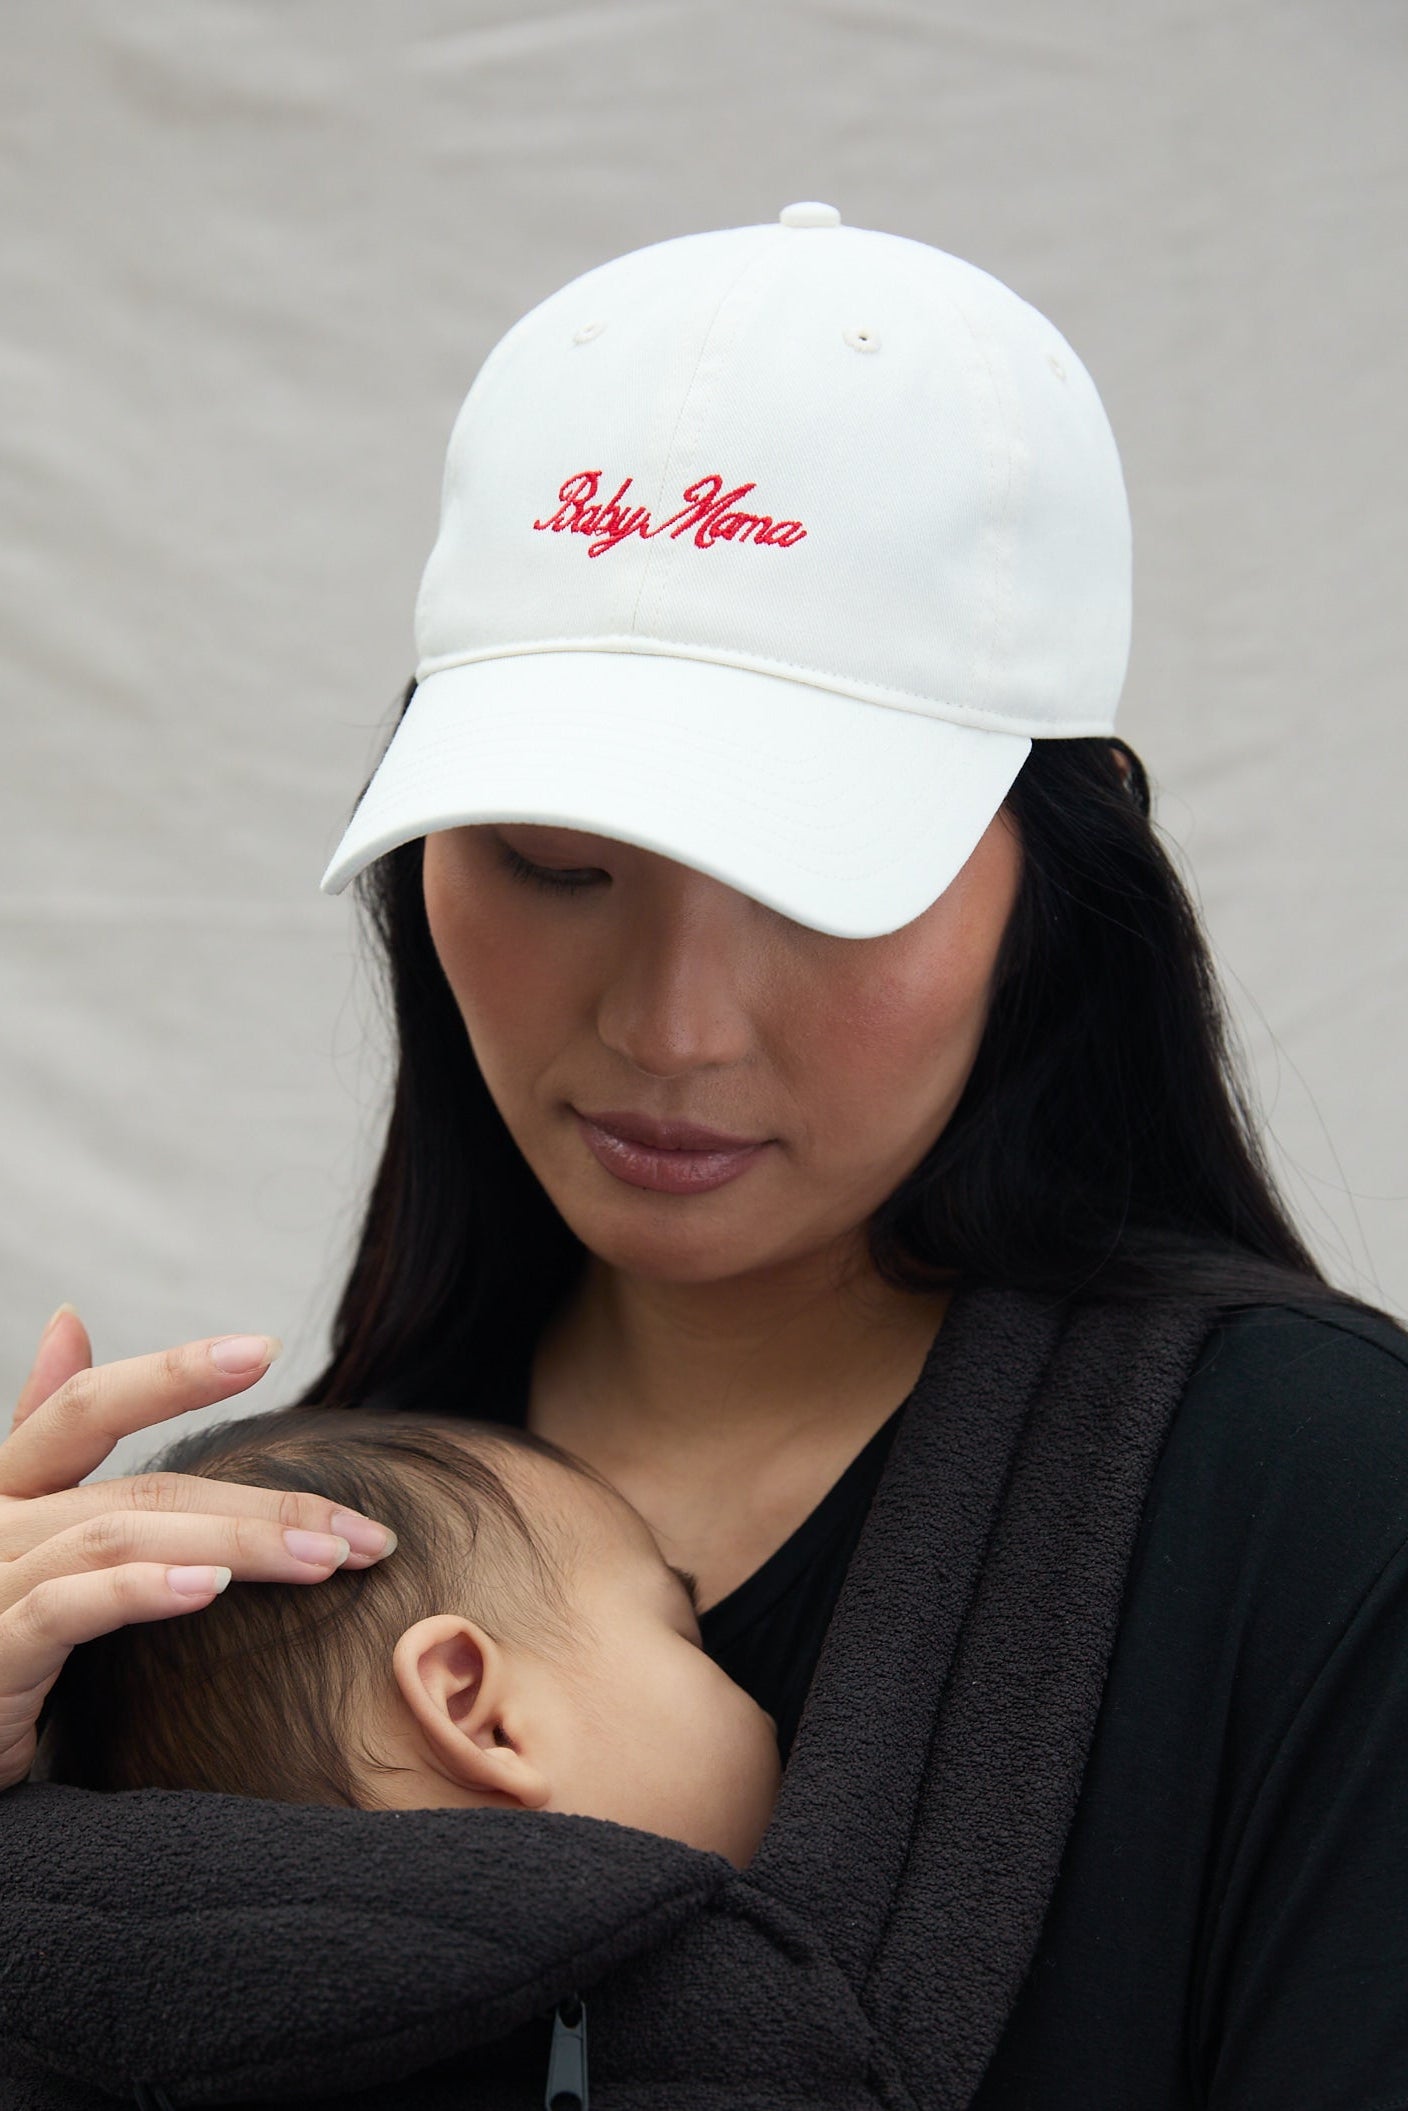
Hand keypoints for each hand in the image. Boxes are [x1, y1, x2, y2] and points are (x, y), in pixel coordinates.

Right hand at [0, 1306, 395, 1789]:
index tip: (264, 1348)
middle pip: (142, 1489)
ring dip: (236, 1544)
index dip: (171, 1374)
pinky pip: (66, 1609)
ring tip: (325, 1561)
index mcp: (11, 1490)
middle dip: (263, 1504)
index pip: (85, 1408)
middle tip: (362, 1529)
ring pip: (121, 1538)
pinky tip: (209, 1588)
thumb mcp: (30, 1538)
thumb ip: (51, 1437)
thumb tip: (70, 1319)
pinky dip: (140, 1591)